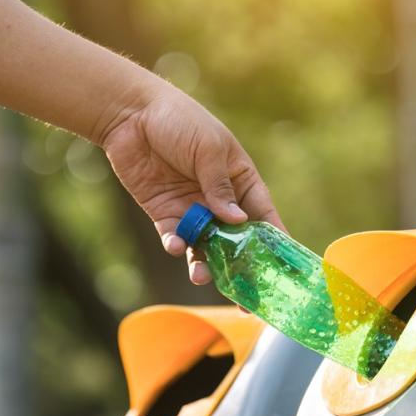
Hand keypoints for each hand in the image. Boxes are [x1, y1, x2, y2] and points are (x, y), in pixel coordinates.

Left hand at [101, 87, 284, 284]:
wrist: (131, 114)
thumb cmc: (179, 120)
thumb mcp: (208, 149)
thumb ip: (220, 186)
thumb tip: (238, 221)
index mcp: (240, 179)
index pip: (263, 215)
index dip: (274, 243)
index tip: (284, 271)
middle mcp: (219, 199)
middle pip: (235, 241)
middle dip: (241, 269)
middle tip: (246, 300)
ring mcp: (192, 208)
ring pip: (205, 246)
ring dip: (205, 264)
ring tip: (201, 276)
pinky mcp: (165, 213)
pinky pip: (176, 237)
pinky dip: (177, 245)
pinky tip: (177, 246)